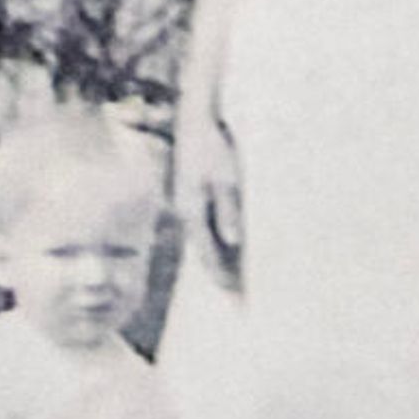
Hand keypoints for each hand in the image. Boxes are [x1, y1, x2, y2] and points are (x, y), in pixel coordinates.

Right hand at [174, 89, 243, 285]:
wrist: (196, 117)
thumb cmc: (215, 145)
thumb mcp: (229, 177)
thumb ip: (229, 210)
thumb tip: (233, 241)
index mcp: (193, 210)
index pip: (208, 253)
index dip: (222, 277)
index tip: (234, 299)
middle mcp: (185, 211)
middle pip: (202, 252)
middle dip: (218, 276)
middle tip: (233, 301)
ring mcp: (185, 202)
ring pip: (200, 240)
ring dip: (213, 260)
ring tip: (228, 282)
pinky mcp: (189, 194)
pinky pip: (200, 226)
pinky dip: (211, 242)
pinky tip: (221, 247)